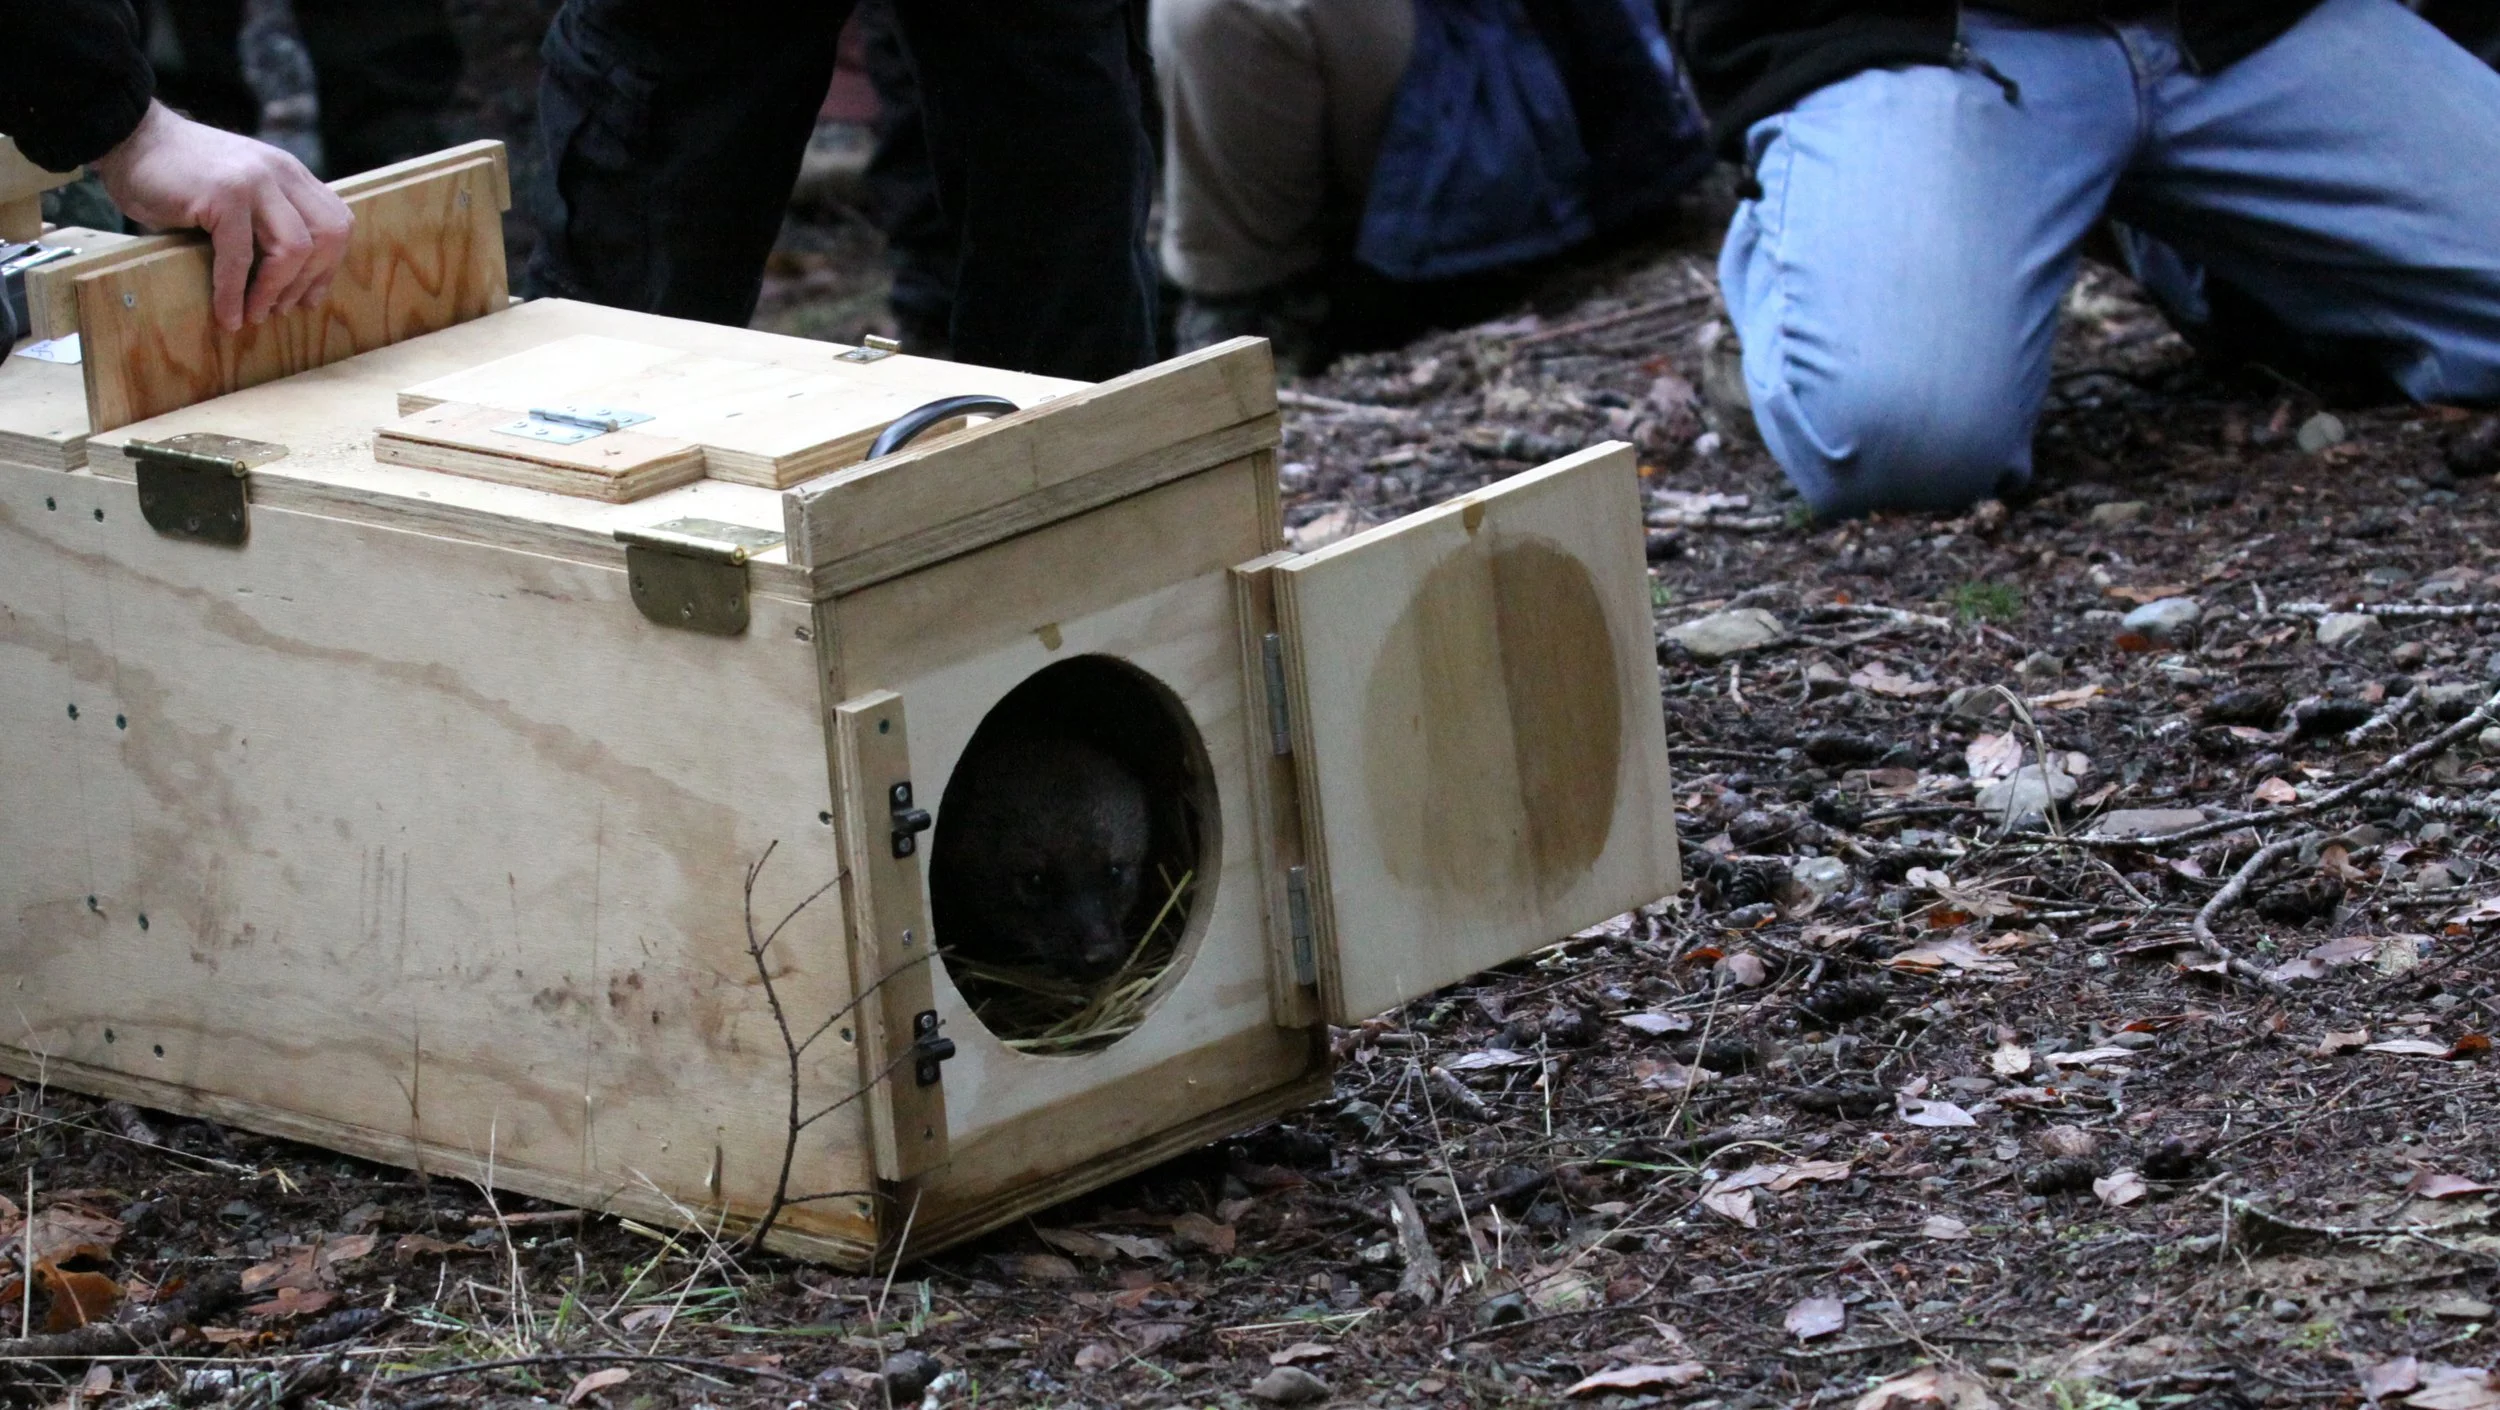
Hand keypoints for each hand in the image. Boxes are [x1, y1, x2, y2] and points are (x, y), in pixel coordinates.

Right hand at [89, 101, 354, 332]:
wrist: (129, 137)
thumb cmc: (179, 175)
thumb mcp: (240, 192)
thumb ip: (267, 220)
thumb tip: (285, 283)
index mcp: (290, 174)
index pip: (336, 222)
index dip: (328, 265)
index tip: (308, 296)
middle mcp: (280, 173)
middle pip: (328, 236)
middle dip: (310, 281)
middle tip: (283, 309)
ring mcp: (254, 181)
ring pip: (294, 248)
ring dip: (275, 291)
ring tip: (255, 314)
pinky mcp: (222, 194)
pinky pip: (239, 256)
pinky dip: (234, 292)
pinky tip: (228, 314)